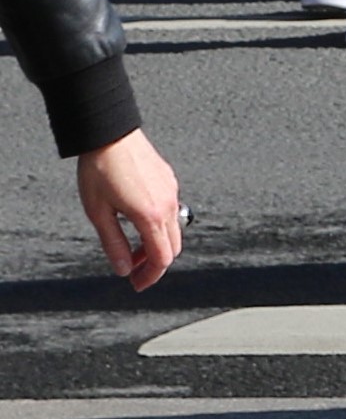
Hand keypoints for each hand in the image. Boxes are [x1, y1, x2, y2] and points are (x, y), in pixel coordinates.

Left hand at [75, 131, 180, 291]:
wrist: (110, 135)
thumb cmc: (99, 170)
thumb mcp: (98, 213)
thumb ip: (113, 244)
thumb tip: (123, 268)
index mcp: (151, 215)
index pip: (162, 258)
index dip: (151, 276)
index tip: (137, 284)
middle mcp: (168, 205)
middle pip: (173, 247)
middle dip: (155, 263)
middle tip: (134, 270)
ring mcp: (172, 192)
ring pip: (174, 230)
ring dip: (157, 244)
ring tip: (133, 247)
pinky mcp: (169, 181)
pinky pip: (171, 211)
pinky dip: (159, 226)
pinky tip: (137, 221)